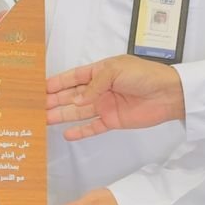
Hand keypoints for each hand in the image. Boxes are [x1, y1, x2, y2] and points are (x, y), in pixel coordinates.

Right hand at [45, 56, 185, 139]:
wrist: (168, 94)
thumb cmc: (145, 75)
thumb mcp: (115, 70)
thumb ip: (94, 85)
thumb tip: (78, 99)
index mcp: (100, 72)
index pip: (74, 77)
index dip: (57, 82)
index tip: (41, 87)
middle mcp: (100, 89)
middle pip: (72, 95)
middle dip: (55, 99)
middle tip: (37, 105)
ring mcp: (105, 105)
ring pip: (78, 111)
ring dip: (62, 114)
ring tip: (44, 119)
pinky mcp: (113, 120)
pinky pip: (93, 127)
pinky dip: (80, 131)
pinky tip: (67, 134)